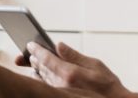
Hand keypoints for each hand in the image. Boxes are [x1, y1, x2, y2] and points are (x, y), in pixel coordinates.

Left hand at [18, 41, 136, 97]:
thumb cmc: (107, 85)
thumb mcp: (94, 64)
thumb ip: (74, 55)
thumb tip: (59, 45)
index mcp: (70, 73)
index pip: (47, 59)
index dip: (37, 50)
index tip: (30, 44)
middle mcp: (62, 84)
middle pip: (42, 68)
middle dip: (35, 58)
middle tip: (31, 50)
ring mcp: (61, 92)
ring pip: (42, 78)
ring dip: (36, 68)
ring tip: (33, 60)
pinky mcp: (62, 96)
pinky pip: (46, 86)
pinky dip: (41, 78)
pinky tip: (39, 74)